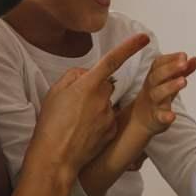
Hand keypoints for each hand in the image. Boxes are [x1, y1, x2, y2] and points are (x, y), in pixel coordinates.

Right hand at [25, 33, 149, 176]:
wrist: (56, 157)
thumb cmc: (51, 124)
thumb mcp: (55, 92)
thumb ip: (74, 76)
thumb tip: (87, 73)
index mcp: (88, 85)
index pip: (113, 60)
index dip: (129, 47)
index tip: (144, 38)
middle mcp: (103, 98)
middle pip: (106, 85)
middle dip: (95, 89)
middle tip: (75, 104)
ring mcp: (110, 115)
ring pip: (106, 103)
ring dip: (95, 107)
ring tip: (75, 122)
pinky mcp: (112, 130)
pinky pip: (108, 119)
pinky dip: (98, 122)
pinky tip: (83, 132)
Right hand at [122, 51, 195, 139]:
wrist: (140, 119)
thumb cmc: (157, 95)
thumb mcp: (168, 82)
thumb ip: (182, 71)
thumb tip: (195, 59)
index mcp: (154, 77)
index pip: (158, 64)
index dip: (170, 59)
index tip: (183, 55)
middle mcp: (152, 87)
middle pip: (157, 76)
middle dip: (170, 68)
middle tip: (184, 63)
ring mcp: (153, 103)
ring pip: (158, 93)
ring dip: (170, 86)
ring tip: (184, 81)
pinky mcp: (156, 118)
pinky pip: (160, 117)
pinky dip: (166, 116)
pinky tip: (172, 116)